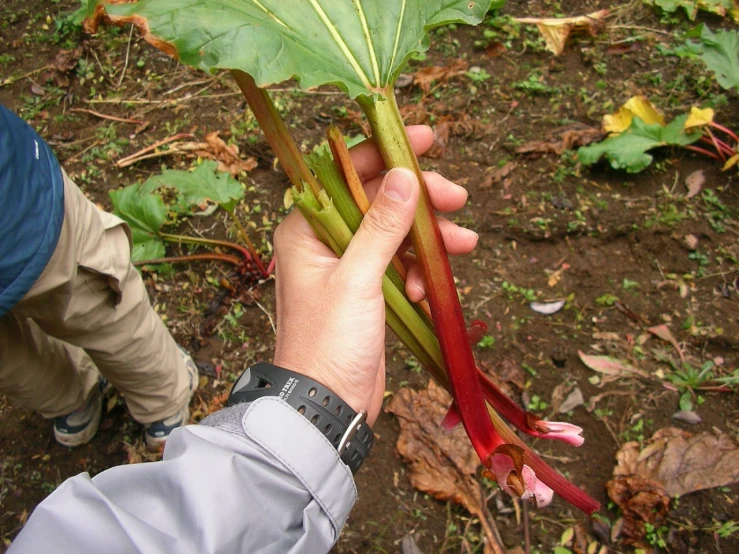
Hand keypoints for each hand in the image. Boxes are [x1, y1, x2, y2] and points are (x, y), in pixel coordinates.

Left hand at [272, 126, 476, 424]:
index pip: (346, 173)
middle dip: (419, 200)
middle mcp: (325, 241)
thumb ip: (382, 226)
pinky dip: (418, 272)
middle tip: (456, 200)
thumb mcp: (358, 279)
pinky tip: (427, 291)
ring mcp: (349, 267)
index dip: (386, 151)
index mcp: (307, 229)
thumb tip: (405, 175)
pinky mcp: (369, 291)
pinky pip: (400, 265)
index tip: (425, 140)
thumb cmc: (329, 341)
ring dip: (428, 239)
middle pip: (378, 201)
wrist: (327, 404)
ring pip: (396, 234)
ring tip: (464, 244)